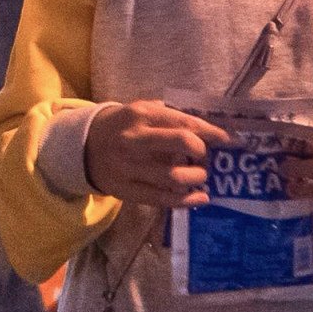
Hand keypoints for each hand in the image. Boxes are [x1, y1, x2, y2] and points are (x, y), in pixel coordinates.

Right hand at [84, 99, 222, 206]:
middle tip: (206, 158)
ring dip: (196, 178)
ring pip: (173, 176)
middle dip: (202, 152)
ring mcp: (129, 167)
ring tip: (201, 177)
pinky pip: (161, 199)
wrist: (85, 147)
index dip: (210, 132)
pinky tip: (200, 199)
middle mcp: (134, 140)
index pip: (184, 122)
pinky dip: (186, 201)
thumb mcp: (143, 110)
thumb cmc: (124, 126)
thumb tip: (210, 130)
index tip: (227, 139)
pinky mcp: (126, 190)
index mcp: (142, 115)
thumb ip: (171, 117)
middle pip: (180, 143)